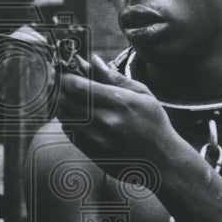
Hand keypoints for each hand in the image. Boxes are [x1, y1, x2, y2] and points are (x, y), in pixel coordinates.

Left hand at [54, 54, 184, 172]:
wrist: (162, 161)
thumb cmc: (154, 123)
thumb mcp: (142, 94)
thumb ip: (114, 77)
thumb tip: (92, 59)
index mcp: (119, 102)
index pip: (78, 86)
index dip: (64, 76)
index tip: (62, 70)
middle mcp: (105, 121)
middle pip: (65, 101)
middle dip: (59, 88)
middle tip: (60, 80)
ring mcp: (96, 139)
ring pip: (64, 116)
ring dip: (61, 103)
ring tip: (67, 95)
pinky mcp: (92, 152)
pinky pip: (69, 132)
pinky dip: (67, 120)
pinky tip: (75, 113)